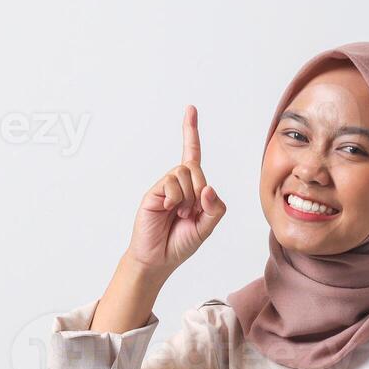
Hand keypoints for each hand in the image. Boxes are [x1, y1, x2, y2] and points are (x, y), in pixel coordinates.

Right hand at [125, 104, 227, 274]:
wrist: (157, 259)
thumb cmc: (181, 242)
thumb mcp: (207, 227)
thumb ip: (215, 208)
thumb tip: (209, 188)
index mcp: (193, 189)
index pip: (193, 155)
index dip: (191, 132)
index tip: (190, 109)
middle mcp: (179, 184)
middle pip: (196, 169)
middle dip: (199, 191)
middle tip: (190, 214)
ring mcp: (165, 187)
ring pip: (185, 174)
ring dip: (187, 197)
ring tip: (178, 215)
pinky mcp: (154, 192)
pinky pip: (172, 183)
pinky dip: (175, 198)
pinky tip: (167, 210)